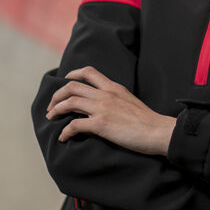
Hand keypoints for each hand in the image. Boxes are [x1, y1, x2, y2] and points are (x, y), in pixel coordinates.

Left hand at [46, 66, 176, 155]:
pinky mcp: (101, 124)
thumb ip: (116, 98)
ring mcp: (103, 108)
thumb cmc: (148, 121)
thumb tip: (105, 104)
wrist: (158, 131)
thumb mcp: (130, 101)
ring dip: (56, 109)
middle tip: (52, 106)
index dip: (73, 74)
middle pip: (72, 86)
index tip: (65, 80)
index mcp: (113, 87)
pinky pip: (74, 125)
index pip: (89, 72)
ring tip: (51, 118)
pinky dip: (65, 131)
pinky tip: (63, 137)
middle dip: (57, 95)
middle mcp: (106, 94)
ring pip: (70, 102)